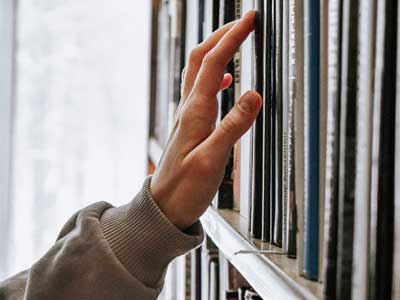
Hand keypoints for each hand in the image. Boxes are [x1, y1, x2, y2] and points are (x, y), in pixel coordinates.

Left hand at [150, 11, 261, 229]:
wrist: (164, 207)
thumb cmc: (184, 188)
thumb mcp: (212, 160)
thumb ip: (233, 127)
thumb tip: (254, 94)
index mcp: (195, 112)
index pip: (214, 63)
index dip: (232, 37)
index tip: (250, 20)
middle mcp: (188, 108)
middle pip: (201, 59)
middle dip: (222, 35)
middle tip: (244, 22)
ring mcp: (188, 116)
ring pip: (199, 72)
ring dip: (216, 51)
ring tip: (235, 41)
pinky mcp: (190, 125)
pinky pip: (201, 91)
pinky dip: (215, 76)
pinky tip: (226, 81)